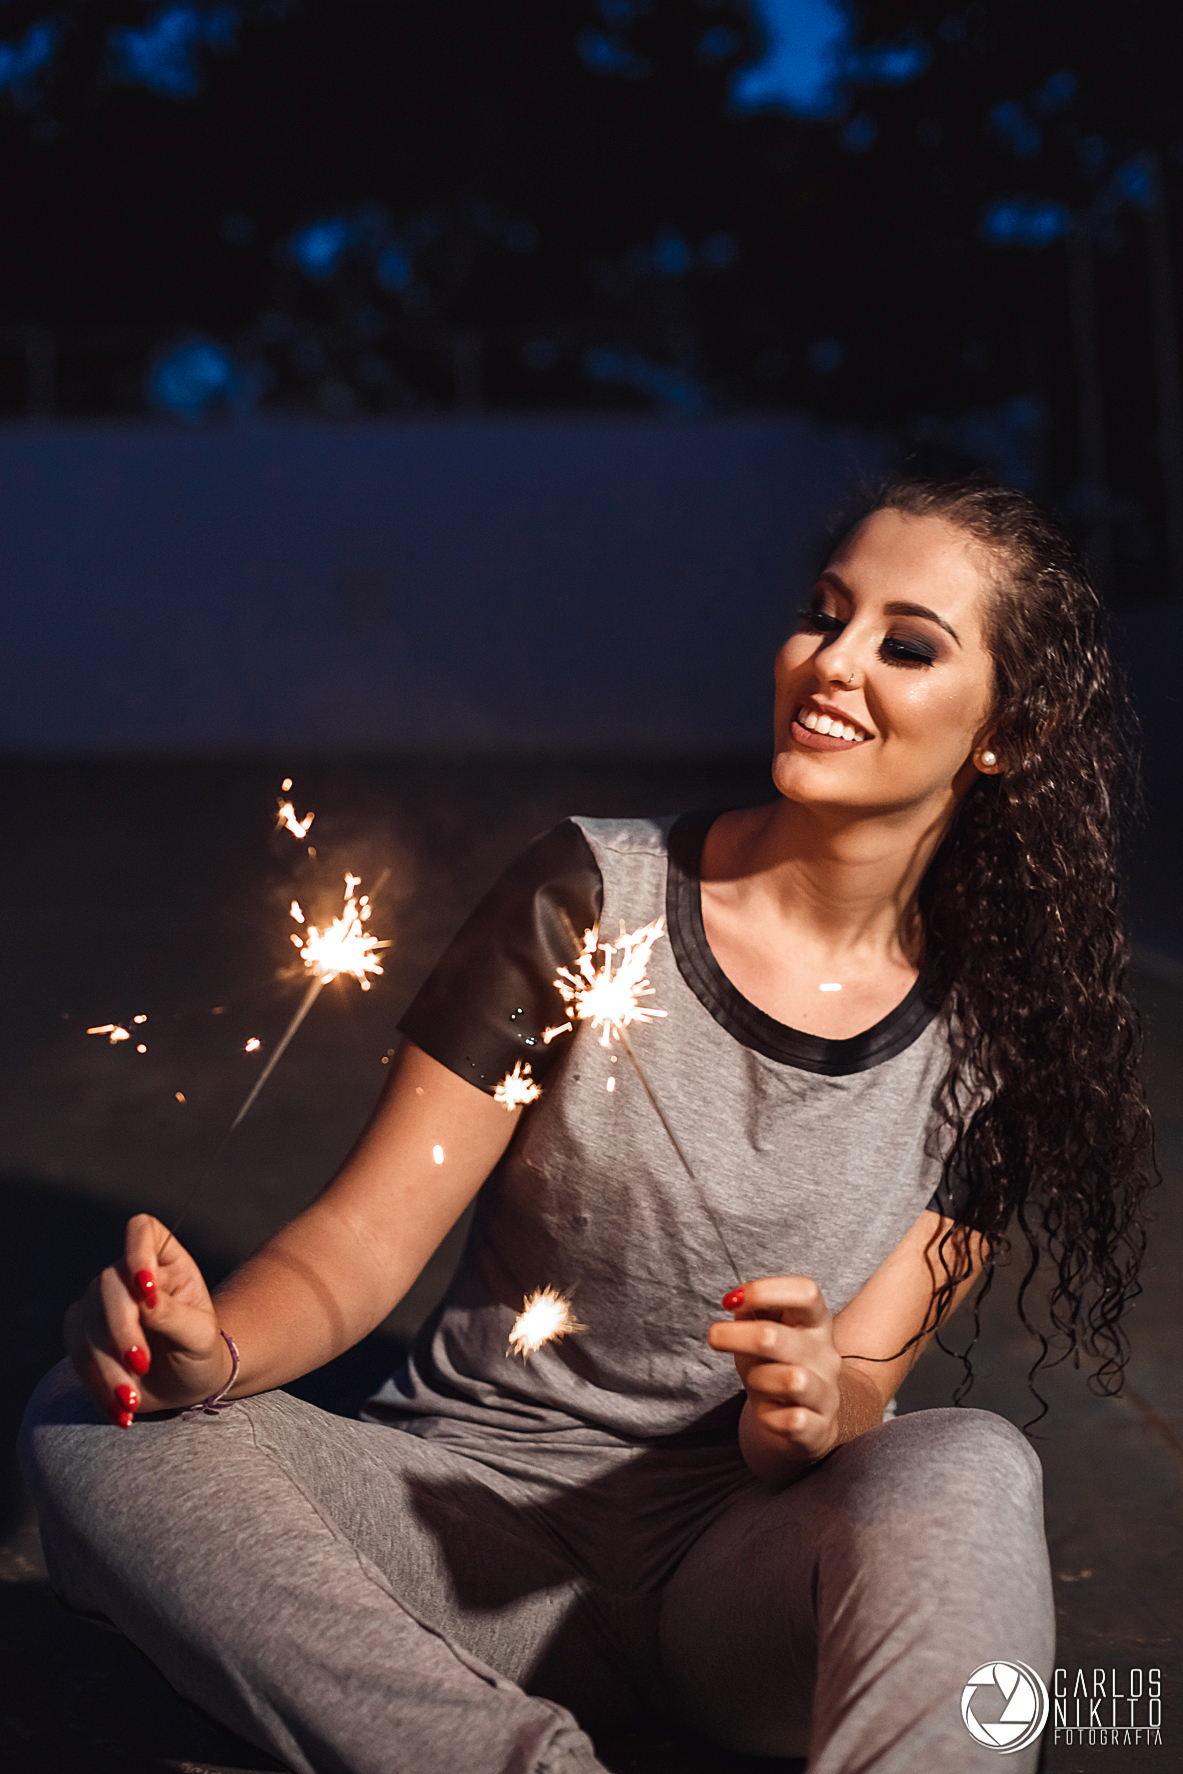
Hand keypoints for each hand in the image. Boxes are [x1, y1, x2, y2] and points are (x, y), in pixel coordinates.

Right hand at [63, 1213, 228, 1425]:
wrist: (188, 1382)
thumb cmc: (201, 1351)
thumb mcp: (200, 1336)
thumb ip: (174, 1315)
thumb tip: (145, 1298)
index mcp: (165, 1260)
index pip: (142, 1230)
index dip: (137, 1250)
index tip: (145, 1286)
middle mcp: (128, 1275)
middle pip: (107, 1284)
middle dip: (121, 1328)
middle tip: (142, 1364)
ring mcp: (101, 1303)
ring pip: (86, 1324)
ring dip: (107, 1365)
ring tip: (131, 1399)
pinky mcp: (82, 1334)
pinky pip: (76, 1353)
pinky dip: (96, 1383)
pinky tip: (118, 1408)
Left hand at [708, 1275, 842, 1480]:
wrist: (797, 1423)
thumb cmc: (773, 1367)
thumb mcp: (761, 1334)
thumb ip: (752, 1312)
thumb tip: (736, 1300)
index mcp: (815, 1322)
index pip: (805, 1292)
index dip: (765, 1289)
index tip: (730, 1301)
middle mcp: (826, 1354)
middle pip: (776, 1336)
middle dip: (737, 1337)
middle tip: (714, 1337)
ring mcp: (827, 1393)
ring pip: (790, 1380)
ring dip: (758, 1379)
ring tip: (754, 1382)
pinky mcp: (820, 1428)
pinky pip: (793, 1421)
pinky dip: (770, 1418)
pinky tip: (768, 1414)